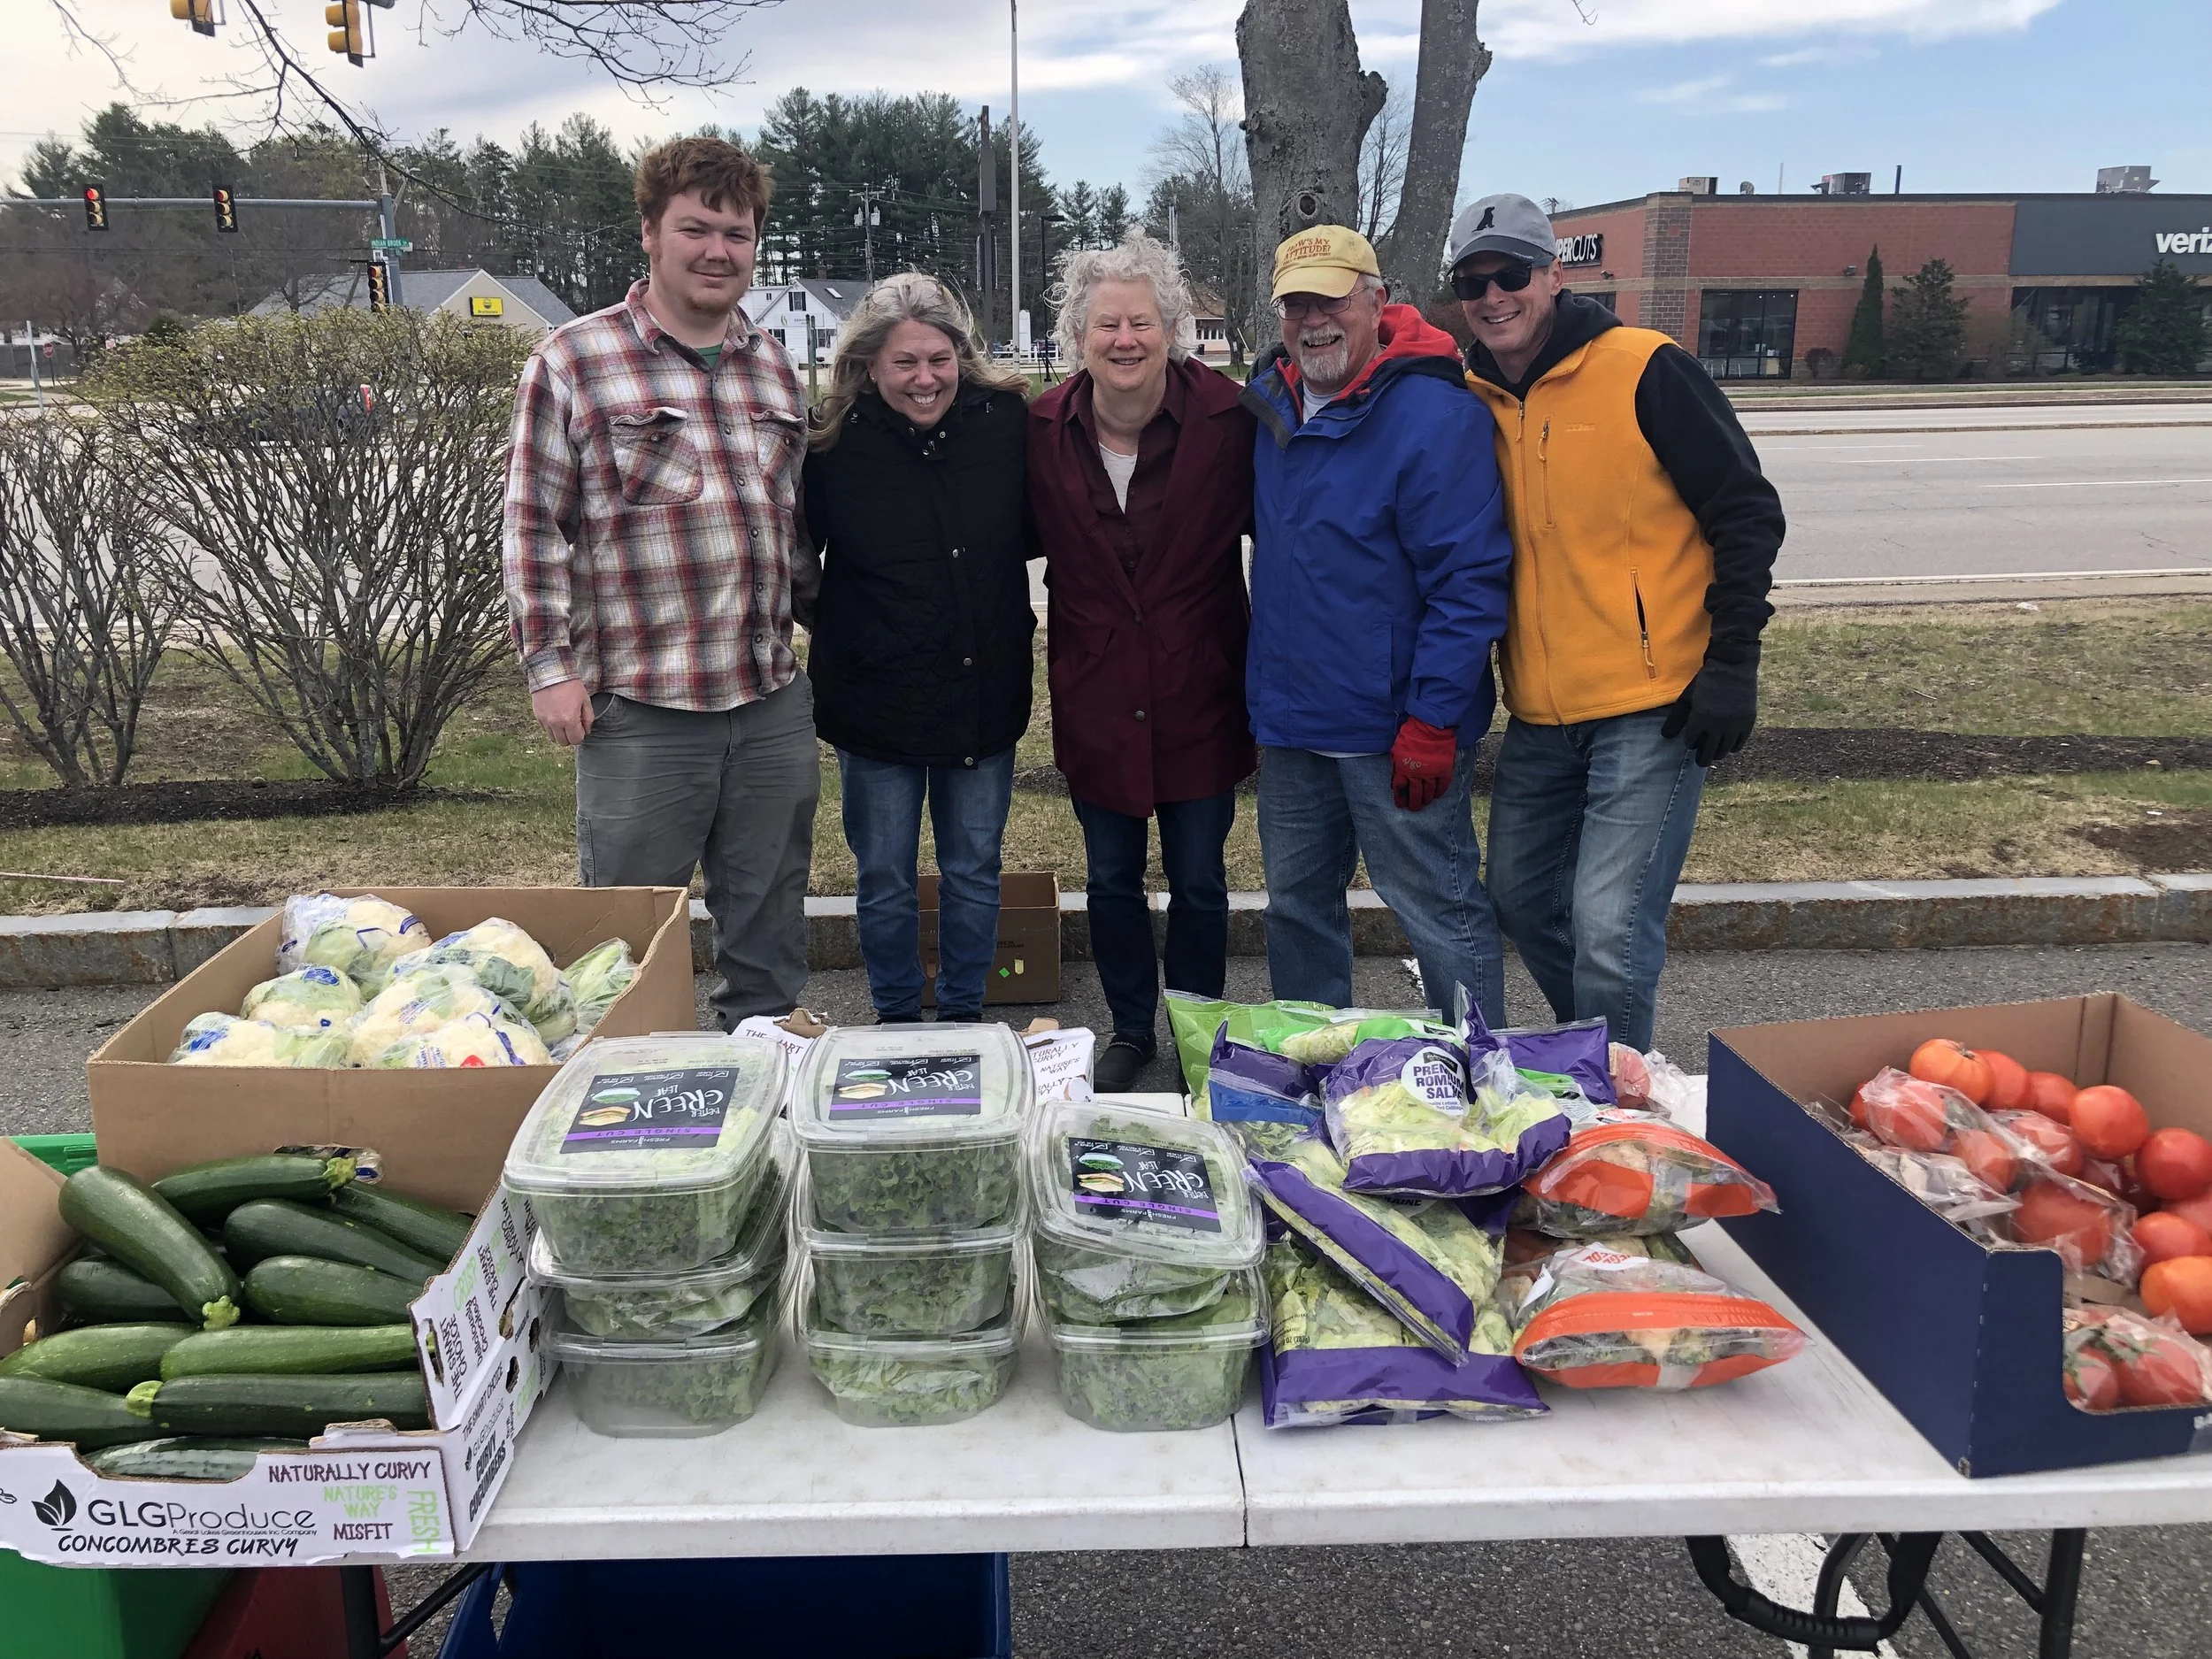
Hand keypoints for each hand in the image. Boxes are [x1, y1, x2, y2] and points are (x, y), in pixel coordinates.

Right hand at [532, 680, 594, 746]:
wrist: (552, 673)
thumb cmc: (571, 686)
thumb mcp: (585, 701)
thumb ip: (588, 719)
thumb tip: (586, 731)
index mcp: (569, 720)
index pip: (576, 740)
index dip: (580, 735)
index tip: (581, 728)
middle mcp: (555, 723)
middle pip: (563, 742)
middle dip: (570, 736)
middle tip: (573, 726)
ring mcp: (545, 720)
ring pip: (553, 738)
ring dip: (559, 734)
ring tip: (563, 722)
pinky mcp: (537, 716)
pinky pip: (544, 729)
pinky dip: (551, 727)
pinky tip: (555, 716)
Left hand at [1390, 717, 1457, 810]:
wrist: (1430, 727)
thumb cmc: (1411, 735)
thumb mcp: (1397, 750)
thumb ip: (1396, 765)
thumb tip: (1396, 778)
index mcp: (1403, 769)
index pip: (1400, 789)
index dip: (1400, 799)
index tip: (1401, 804)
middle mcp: (1417, 774)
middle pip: (1415, 794)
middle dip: (1414, 803)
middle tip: (1414, 808)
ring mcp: (1432, 773)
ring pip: (1429, 792)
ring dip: (1426, 799)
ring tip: (1425, 803)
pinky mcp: (1444, 770)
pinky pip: (1442, 785)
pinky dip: (1440, 792)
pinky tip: (1437, 796)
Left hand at [1660, 653, 1758, 767]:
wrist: (1733, 667)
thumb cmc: (1706, 681)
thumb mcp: (1687, 697)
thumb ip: (1676, 718)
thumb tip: (1665, 736)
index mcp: (1700, 718)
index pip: (1691, 741)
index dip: (1690, 742)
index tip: (1691, 741)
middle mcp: (1718, 725)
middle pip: (1708, 752)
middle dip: (1702, 757)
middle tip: (1700, 760)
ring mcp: (1734, 725)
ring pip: (1723, 750)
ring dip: (1716, 753)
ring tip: (1713, 753)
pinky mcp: (1747, 723)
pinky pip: (1738, 744)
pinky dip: (1732, 748)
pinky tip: (1727, 746)